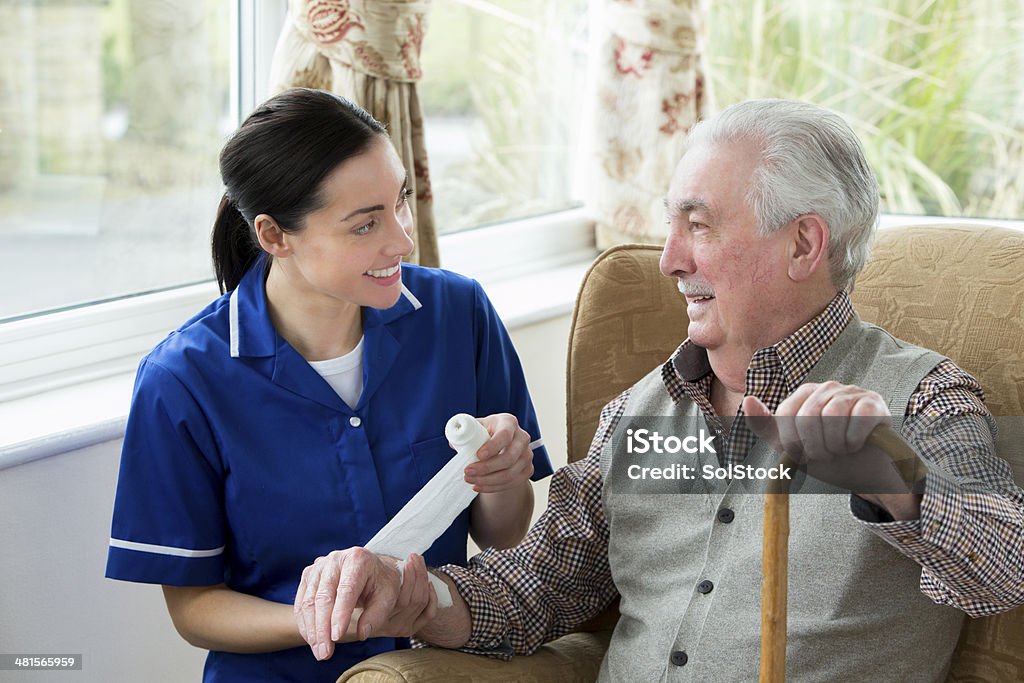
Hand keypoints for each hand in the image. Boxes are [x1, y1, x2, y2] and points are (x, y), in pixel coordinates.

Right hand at [294, 549, 436, 660]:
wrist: (372, 570)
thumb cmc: (381, 584)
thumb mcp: (387, 597)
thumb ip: (376, 615)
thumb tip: (362, 633)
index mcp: (358, 559)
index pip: (346, 590)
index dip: (340, 614)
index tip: (336, 637)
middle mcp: (335, 559)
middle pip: (323, 596)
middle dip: (322, 628)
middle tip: (325, 653)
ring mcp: (319, 566)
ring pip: (308, 601)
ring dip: (312, 630)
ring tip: (320, 652)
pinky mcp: (308, 575)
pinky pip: (301, 602)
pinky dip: (305, 624)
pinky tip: (312, 641)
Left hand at [462, 413, 533, 492]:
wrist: (501, 444)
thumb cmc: (486, 433)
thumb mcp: (476, 427)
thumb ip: (465, 433)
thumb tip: (454, 443)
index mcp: (508, 422)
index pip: (504, 435)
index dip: (492, 447)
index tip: (478, 455)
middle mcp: (522, 438)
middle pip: (509, 458)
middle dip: (486, 468)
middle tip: (467, 472)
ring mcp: (527, 455)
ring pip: (510, 474)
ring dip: (488, 480)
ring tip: (471, 480)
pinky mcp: (527, 469)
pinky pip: (512, 483)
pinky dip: (494, 487)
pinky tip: (480, 485)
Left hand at [743, 382, 904, 493]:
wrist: (864, 473)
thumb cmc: (828, 456)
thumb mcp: (791, 445)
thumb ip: (766, 426)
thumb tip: (747, 400)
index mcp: (805, 394)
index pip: (786, 414)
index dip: (793, 441)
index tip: (804, 454)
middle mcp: (828, 387)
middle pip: (808, 416)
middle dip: (815, 447)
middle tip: (826, 455)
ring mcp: (853, 392)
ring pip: (833, 417)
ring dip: (835, 445)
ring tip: (841, 450)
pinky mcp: (875, 403)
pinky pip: (858, 420)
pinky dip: (854, 441)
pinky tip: (857, 445)